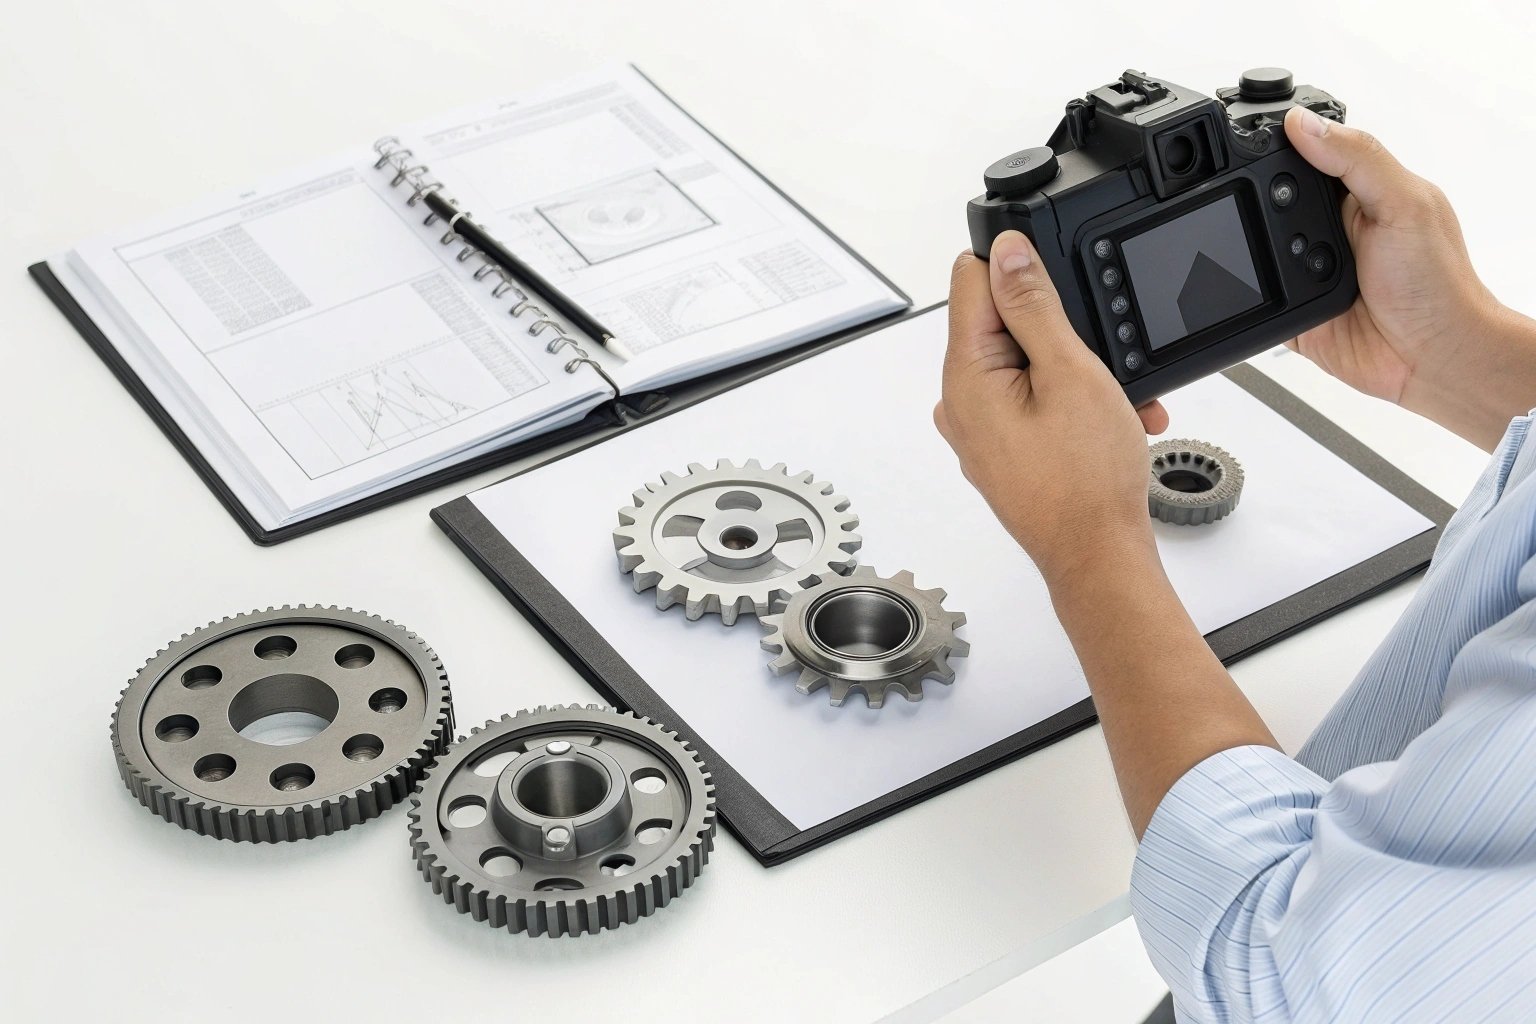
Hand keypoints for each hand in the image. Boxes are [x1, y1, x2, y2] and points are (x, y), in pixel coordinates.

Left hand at [934, 230, 1166, 583]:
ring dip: (1078, 370)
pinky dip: (1074, 403)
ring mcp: (981, 429)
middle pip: (1004, 323)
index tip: (1059, 291)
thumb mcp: (1069, 372)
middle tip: (1098, 361)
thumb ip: (1033, 306)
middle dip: (1061, 331)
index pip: (971, 281)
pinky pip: (1035, 403)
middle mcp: (960, 402)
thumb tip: (1005, 253)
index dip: (1020, 271)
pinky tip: (1110, 421)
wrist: (1098, 556)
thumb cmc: (1085, 482)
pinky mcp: (1005, 449)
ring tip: (1115, 401)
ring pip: (1028, 366)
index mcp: (964, 376)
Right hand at [1285, 106, 1535, 449]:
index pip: (1307, 155)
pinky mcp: (1289, 308)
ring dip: (1253, 252)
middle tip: (1268, 217)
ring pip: (1254, 247)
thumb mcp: (1404, 205)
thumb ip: (1358, 158)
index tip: (1252, 143)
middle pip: (1269, 201)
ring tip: (1280, 260)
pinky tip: (1258, 288)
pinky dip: (1246, 291)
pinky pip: (1252, 294)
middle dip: (1258, 206)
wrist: (1431, 358)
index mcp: (1358, 191)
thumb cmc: (1437, 285)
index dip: (1279, 147)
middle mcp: (1330, 227)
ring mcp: (1306, 269)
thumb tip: (1303, 123)